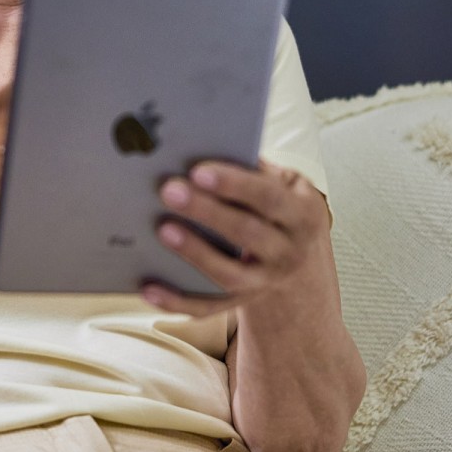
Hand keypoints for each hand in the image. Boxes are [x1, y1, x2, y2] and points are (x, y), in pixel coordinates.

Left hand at [143, 159, 333, 316]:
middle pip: (247, 234)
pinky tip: (148, 288)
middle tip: (169, 191)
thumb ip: (254, 168)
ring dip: (195, 253)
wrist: (301, 257)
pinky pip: (209, 307)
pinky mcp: (242, 300)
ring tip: (162, 229)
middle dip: (207, 212)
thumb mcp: (284, 184)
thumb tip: (206, 144)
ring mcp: (266, 281)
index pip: (269, 197)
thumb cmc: (280, 205)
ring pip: (229, 274)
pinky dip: (177, 301)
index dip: (234, 184)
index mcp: (302, 214)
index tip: (198, 171)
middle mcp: (288, 251)